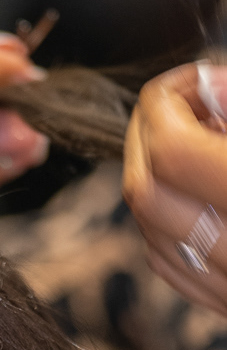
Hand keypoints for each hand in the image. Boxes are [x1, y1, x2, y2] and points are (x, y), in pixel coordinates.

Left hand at [123, 63, 226, 317]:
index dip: (164, 105)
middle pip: (146, 193)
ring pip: (151, 234)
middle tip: (183, 108)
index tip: (187, 82)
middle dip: (148, 139)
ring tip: (198, 144)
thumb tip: (202, 86)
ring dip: (155, 179)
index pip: (171, 151)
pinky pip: (174, 267)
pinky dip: (169, 224)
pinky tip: (200, 192)